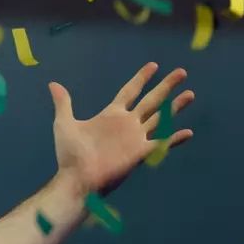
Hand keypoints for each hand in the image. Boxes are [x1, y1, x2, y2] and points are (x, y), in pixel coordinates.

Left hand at [48, 63, 193, 196]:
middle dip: (166, 86)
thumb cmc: (70, 153)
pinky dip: (174, 138)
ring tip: (190, 93)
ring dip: (176, 106)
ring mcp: (136, 138)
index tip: (153, 66)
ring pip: (161, 118)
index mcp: (111, 115)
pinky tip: (188, 132)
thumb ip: (63, 103)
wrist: (77, 177)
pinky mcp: (140, 153)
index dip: (141, 78)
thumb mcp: (64, 123)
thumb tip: (53, 83)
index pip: (130, 91)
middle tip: (181, 72)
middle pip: (151, 100)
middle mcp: (127, 124)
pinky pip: (161, 143)